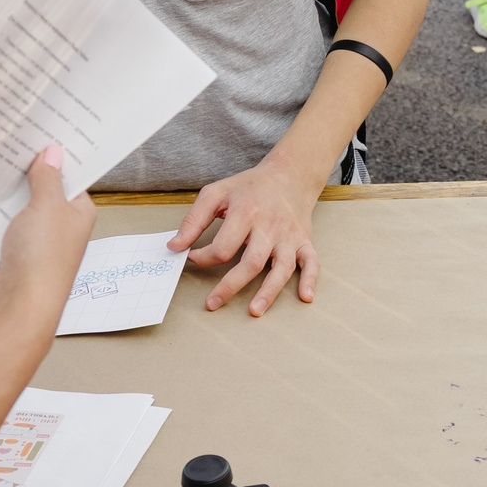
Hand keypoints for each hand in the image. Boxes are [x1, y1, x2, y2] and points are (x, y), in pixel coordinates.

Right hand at [0, 145, 96, 328]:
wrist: (17, 309)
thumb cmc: (42, 259)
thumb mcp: (48, 207)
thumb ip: (48, 179)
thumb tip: (52, 153)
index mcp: (78, 213)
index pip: (70, 176)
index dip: (55, 156)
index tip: (39, 130)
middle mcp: (59, 228)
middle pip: (42, 191)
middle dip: (26, 171)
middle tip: (6, 139)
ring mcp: (34, 243)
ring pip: (18, 208)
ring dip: (5, 192)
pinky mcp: (10, 255)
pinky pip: (0, 226)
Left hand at [168, 156, 319, 316]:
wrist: (289, 175)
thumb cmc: (249, 187)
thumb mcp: (216, 194)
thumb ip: (193, 220)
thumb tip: (174, 246)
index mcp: (246, 212)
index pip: (223, 246)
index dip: (204, 258)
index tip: (195, 258)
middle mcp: (269, 226)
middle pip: (252, 261)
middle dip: (231, 285)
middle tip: (212, 303)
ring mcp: (289, 236)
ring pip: (281, 268)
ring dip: (269, 291)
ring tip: (254, 311)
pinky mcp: (304, 241)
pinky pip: (312, 262)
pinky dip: (310, 280)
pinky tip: (305, 297)